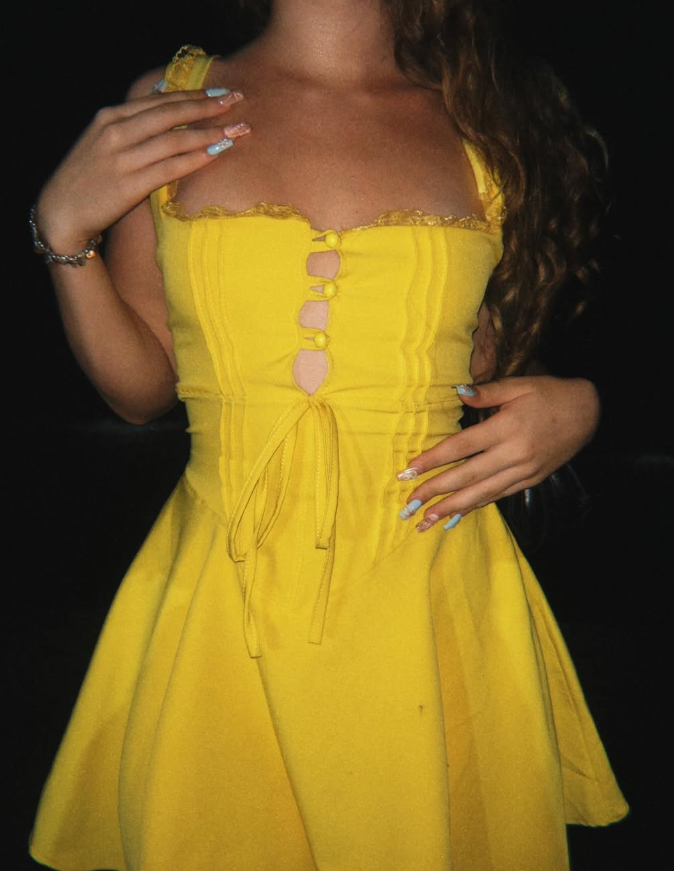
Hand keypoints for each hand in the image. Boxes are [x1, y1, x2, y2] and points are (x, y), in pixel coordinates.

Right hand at [35, 87, 249, 253]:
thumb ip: (131, 125)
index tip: (220, 92)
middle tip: (237, 101)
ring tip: (236, 130)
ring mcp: (122, 158)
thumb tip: (162, 101)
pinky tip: (216, 153)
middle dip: (207, 107)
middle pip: (170, 114)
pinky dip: (195, 159)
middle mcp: (115, 132)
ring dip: (208, 133)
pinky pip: (169, 168)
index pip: (159, 101)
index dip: (192, 95)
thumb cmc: (88, 179)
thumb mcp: (103, 142)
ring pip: (174, 140)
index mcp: (110, 117)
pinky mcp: (129, 185)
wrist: (61, 212)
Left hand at [397, 376, 599, 530]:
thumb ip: (487, 392)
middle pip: (467, 476)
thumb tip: (458, 393)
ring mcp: (523, 471)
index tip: (409, 471)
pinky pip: (498, 496)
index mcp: (507, 428)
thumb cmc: (550, 395)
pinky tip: (458, 514)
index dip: (433, 460)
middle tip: (409, 504)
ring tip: (427, 519)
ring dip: (452, 508)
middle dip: (436, 491)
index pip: (461, 447)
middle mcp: (514, 454)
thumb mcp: (519, 385)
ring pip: (482, 493)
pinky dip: (476, 505)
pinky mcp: (531, 480)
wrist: (588, 413)